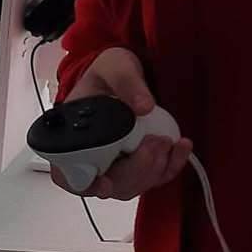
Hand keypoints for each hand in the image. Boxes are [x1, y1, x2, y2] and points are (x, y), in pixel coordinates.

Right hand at [51, 47, 191, 200]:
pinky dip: (171, 166)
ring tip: (168, 141)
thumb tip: (144, 106)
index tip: (104, 184)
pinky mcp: (138, 164)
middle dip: (137, 168)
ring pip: (133, 185)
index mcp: (72, 137)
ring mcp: (115, 164)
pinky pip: (154, 177)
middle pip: (110, 184)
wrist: (125, 75)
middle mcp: (90, 158)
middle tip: (156, 141)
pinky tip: (181, 147)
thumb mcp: (115, 66)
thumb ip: (127, 82)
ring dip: (155, 168)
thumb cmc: (108, 73)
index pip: (70, 174)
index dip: (87, 184)